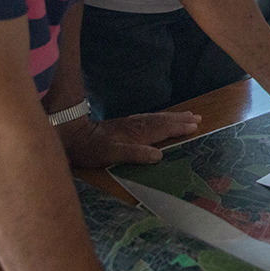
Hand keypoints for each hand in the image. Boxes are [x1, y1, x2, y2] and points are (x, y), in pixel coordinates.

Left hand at [58, 109, 201, 167]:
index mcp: (137, 134)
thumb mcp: (111, 154)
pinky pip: (149, 118)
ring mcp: (130, 123)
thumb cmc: (91, 149)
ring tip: (187, 115)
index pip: (163, 129)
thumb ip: (135, 154)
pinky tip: (162, 118)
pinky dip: (160, 117)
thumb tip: (159, 155)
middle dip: (180, 119)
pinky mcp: (125, 124)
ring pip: (157, 118)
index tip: (195, 126)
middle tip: (198, 117)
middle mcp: (136, 126)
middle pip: (163, 120)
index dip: (179, 127)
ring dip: (173, 117)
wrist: (72, 135)